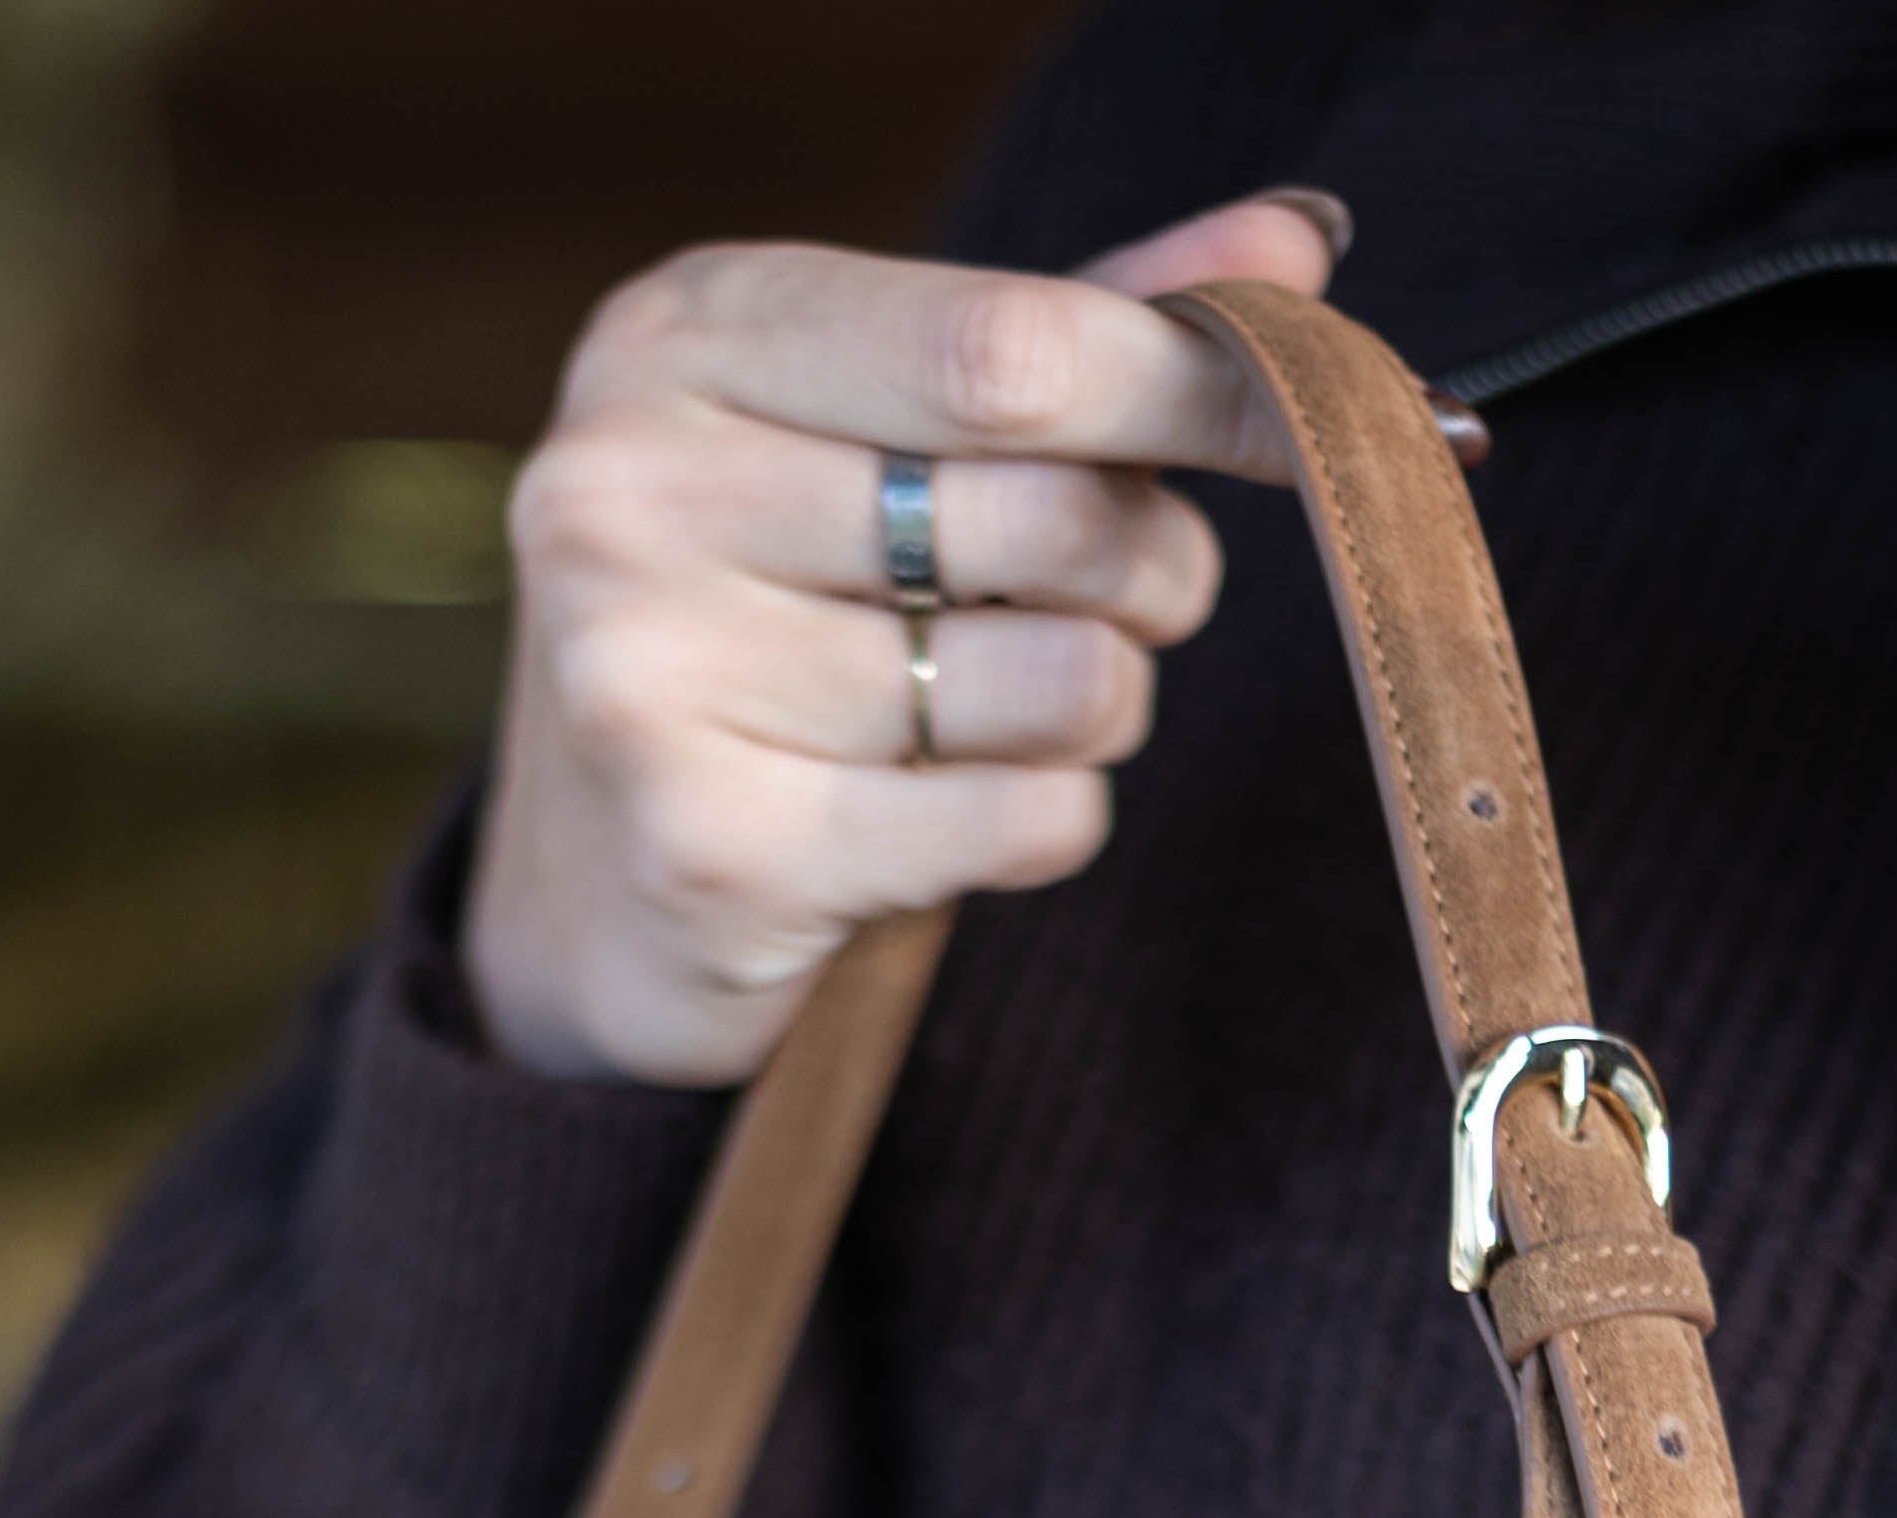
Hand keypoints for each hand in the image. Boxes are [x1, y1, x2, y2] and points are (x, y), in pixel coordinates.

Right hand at [464, 196, 1348, 1085]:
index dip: (1191, 386)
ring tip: (1010, 710)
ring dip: (1100, 708)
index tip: (1302, 420)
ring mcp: (648, 678)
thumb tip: (1299, 243)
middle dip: (1154, 566)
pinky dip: (1052, 819)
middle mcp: (635, 491)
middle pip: (1054, 515)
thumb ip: (1080, 330)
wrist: (594, 894)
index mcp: (683, 338)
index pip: (1010, 346)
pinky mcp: (713, 853)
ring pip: (1061, 684)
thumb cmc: (777, 624)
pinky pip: (1027, 821)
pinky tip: (961, 811)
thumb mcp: (889, 433)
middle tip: (1127, 597)